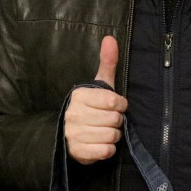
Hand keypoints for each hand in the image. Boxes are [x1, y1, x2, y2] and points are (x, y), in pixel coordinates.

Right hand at [64, 36, 127, 163]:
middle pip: (114, 119)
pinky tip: (101, 144)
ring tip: (104, 131)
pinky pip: (105, 151)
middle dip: (116, 121)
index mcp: (79, 95)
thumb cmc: (91, 107)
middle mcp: (73, 113)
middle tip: (108, 120)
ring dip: (113, 136)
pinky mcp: (77, 151)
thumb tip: (110, 38)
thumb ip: (107, 62)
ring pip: (112, 135)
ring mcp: (73, 134)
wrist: (70, 135)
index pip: (114, 101)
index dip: (120, 105)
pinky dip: (108, 149)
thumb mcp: (99, 85)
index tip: (115, 106)